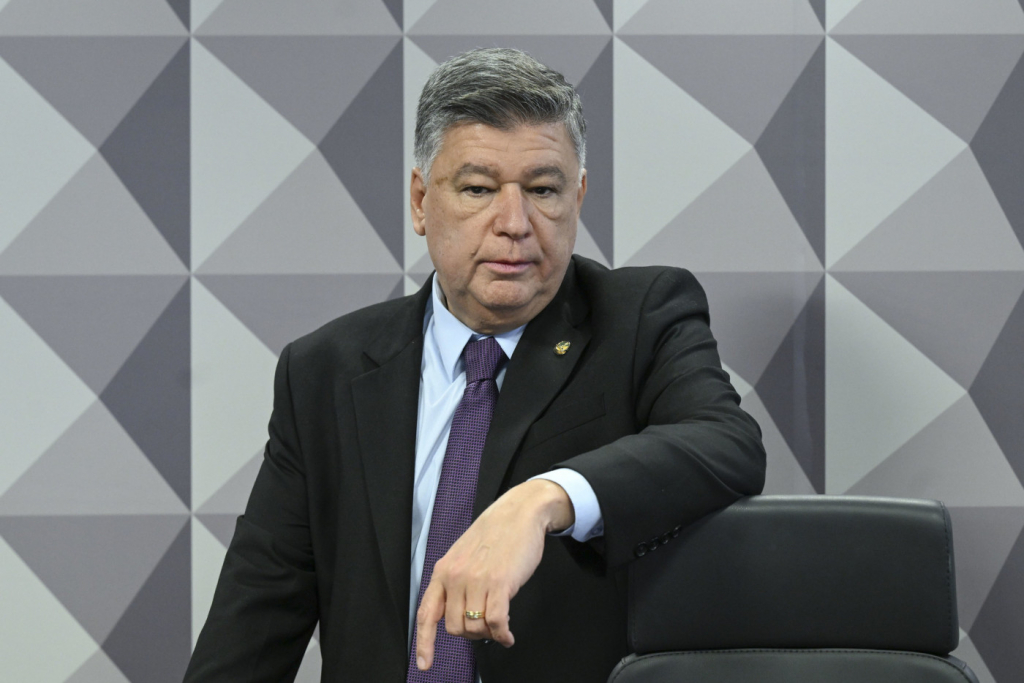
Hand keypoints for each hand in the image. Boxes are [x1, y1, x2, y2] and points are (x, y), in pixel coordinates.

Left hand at [414, 479, 573, 670]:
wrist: (520, 512)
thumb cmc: (495, 534)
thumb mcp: (463, 555)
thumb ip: (455, 581)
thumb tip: (456, 613)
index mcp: (444, 570)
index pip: (427, 614)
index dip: (424, 643)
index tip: (425, 663)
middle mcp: (456, 576)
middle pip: (454, 627)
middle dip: (470, 634)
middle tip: (484, 628)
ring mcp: (477, 580)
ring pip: (475, 628)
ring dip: (488, 634)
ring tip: (499, 627)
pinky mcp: (500, 583)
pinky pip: (496, 623)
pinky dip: (502, 635)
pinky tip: (508, 636)